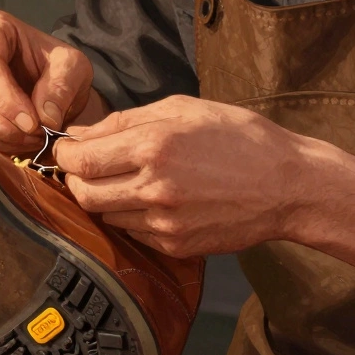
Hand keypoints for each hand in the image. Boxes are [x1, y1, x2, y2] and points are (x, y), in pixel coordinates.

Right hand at [0, 9, 104, 152]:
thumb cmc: (53, 65)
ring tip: (29, 139)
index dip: (6, 101)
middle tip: (37, 136)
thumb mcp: (72, 68)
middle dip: (6, 126)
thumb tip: (45, 119)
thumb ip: (61, 88)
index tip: (33, 124)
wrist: (41, 78)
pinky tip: (11, 141)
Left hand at [53, 95, 317, 257]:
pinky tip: (150, 198)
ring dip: (103, 197)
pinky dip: (130, 214)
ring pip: (104, 214)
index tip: (68, 148)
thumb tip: (81, 133)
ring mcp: (163, 222)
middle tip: (87, 166)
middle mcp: (153, 187)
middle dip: (76, 178)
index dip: (65, 153)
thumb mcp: (183, 109)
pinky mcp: (174, 245)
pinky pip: (132, 231)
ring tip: (123, 179)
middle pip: (83, 192)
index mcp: (153, 146)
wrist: (288, 186)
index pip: (80, 159)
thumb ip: (126, 121)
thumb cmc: (239, 138)